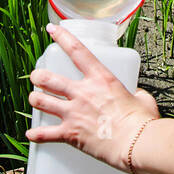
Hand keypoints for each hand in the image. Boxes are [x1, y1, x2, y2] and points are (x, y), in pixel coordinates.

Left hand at [26, 23, 160, 173]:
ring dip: (35, 99)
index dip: (62, 37)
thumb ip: (136, 94)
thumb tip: (136, 96)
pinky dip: (36, 135)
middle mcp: (82, 93)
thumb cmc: (142, 123)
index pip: (77, 50)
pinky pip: (45, 134)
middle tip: (37, 77)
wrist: (137, 144)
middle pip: (49, 78)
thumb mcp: (142, 99)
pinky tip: (31, 134)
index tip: (52, 29)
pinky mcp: (70, 134)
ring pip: (41, 101)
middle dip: (38, 76)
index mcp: (101, 79)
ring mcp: (73, 112)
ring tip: (34, 98)